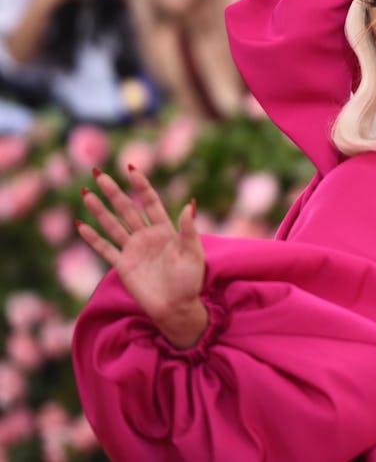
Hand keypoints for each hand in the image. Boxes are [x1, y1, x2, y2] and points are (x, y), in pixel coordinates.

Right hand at [78, 168, 208, 347]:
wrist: (177, 307)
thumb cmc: (190, 280)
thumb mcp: (193, 252)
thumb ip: (189, 229)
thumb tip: (190, 204)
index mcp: (165, 229)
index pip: (151, 202)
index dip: (141, 186)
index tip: (131, 168)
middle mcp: (147, 236)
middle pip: (127, 209)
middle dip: (113, 192)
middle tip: (98, 173)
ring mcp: (134, 250)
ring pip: (113, 225)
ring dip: (99, 210)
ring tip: (86, 193)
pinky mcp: (123, 266)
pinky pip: (105, 249)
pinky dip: (93, 238)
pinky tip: (81, 225)